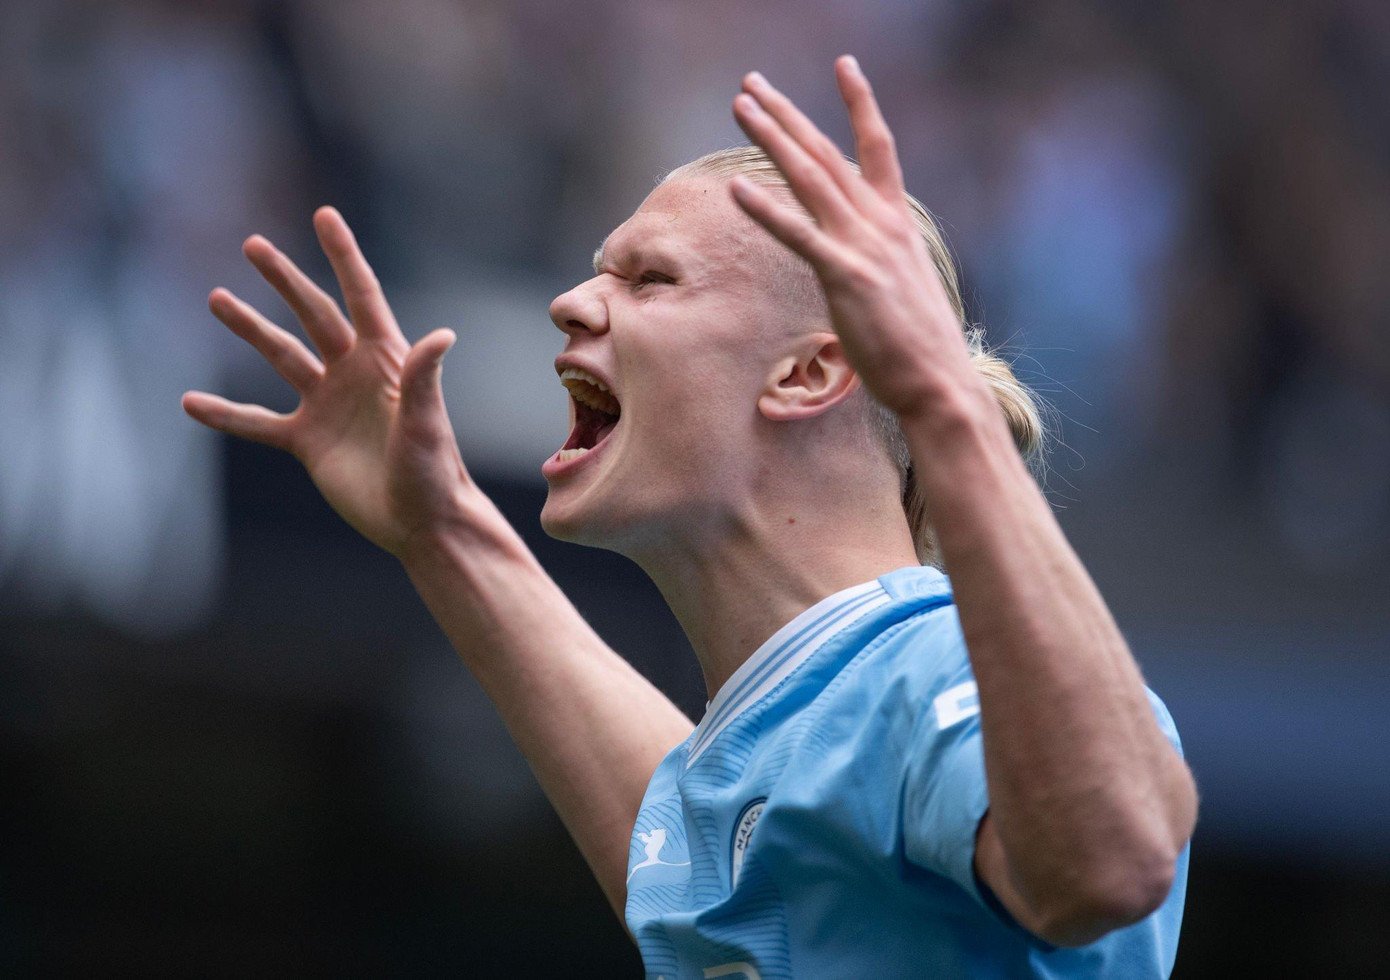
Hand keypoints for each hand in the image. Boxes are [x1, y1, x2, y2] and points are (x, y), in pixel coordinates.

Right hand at [182, 207, 471, 557]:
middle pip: (314, 315)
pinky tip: (190, 402)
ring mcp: (328, 405)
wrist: (420, 523)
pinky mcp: (308, 440)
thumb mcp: (426, 423)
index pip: (361, 296)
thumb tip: (441, 334)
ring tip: (217, 298)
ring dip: (251, 328)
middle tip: (253, 244)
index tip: (324, 215)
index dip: (344, 255)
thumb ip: (424, 379)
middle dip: (285, 280)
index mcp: (386, 360)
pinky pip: (258, 422)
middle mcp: (353, 373)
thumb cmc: (434, 472)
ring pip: (282, 357)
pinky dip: (226, 414)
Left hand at [729, 56, 982, 419]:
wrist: (940, 382)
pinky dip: (767, 210)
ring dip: (773, 138)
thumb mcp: (901, 287)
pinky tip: (737, 189)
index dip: (860, 103)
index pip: (878, 148)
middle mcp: (882, 224)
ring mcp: (864, 247)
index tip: (844, 64)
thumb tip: (861, 263)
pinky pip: (799, 235)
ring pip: (811, 179)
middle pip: (827, 154)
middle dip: (787, 114)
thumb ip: (878, 262)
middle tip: (752, 83)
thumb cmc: (918, 346)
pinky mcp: (847, 278)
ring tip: (742, 107)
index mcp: (897, 223)